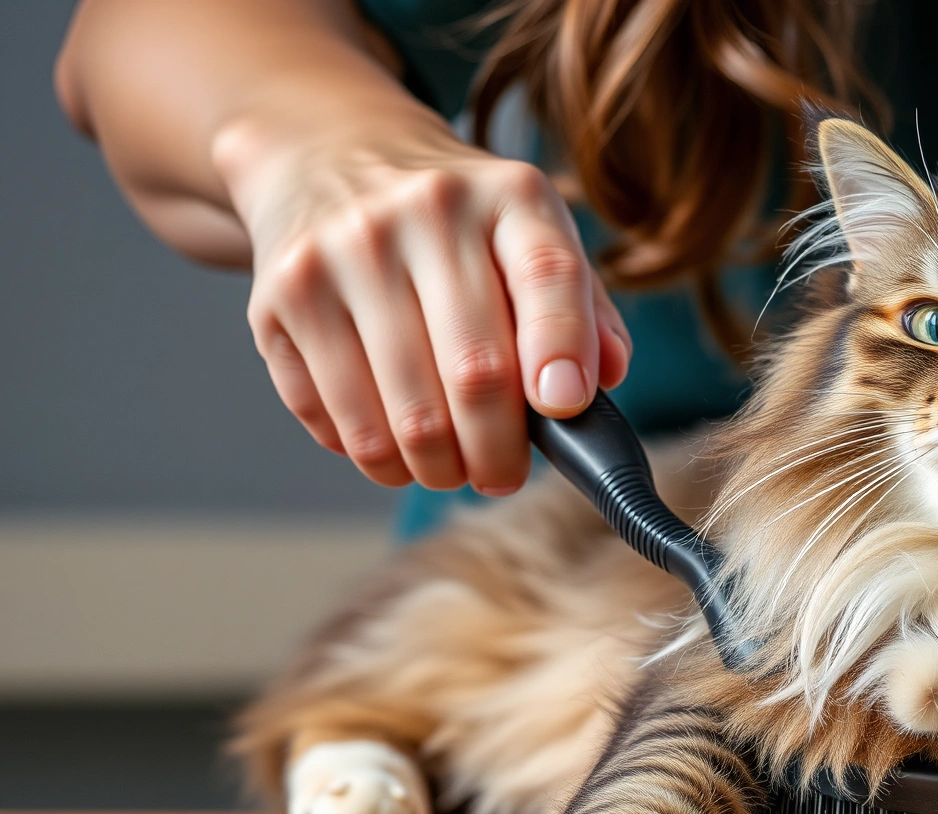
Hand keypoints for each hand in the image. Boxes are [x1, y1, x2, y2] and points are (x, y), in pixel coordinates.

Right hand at [216, 118, 631, 493]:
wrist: (327, 155)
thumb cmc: (458, 227)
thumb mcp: (531, 236)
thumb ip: (584, 311)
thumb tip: (602, 385)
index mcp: (508, 195)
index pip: (549, 276)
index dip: (564, 355)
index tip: (564, 410)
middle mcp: (422, 212)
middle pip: (476, 373)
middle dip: (499, 452)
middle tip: (503, 473)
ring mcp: (340, 253)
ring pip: (404, 417)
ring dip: (437, 468)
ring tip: (450, 467)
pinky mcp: (276, 299)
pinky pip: (334, 420)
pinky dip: (373, 456)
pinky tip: (391, 443)